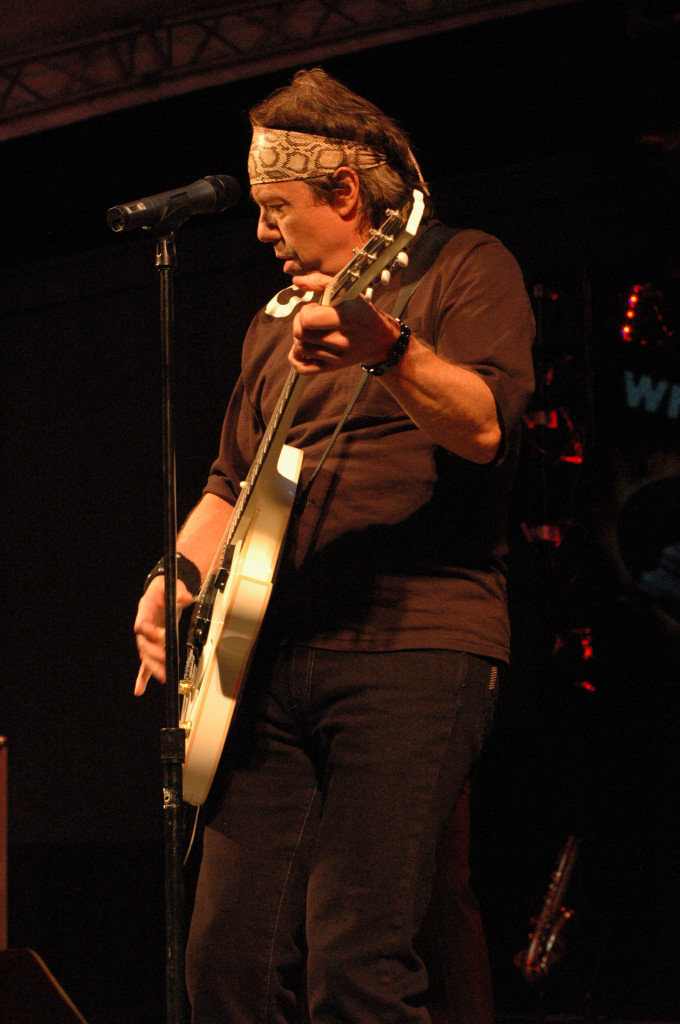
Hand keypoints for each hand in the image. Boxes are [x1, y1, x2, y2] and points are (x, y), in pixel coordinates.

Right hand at [133, 575, 194, 693]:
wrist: (163, 590)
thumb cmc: (166, 588)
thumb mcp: (174, 586)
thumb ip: (180, 593)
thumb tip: (186, 598)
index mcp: (145, 610)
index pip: (142, 623)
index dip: (150, 631)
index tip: (161, 635)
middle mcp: (143, 625)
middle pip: (143, 643)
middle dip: (153, 653)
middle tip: (165, 659)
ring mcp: (146, 636)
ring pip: (145, 655)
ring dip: (152, 668)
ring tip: (163, 677)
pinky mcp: (152, 644)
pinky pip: (145, 662)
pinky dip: (142, 676)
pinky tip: (140, 689)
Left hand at [289, 272, 400, 373]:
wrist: (381, 339)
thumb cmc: (362, 312)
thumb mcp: (348, 292)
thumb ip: (321, 282)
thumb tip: (297, 280)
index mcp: (345, 319)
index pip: (307, 319)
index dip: (305, 312)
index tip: (315, 309)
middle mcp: (341, 340)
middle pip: (300, 334)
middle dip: (300, 323)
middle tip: (311, 320)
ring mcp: (336, 357)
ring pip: (300, 349)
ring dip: (300, 338)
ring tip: (311, 332)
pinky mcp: (332, 368)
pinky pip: (303, 368)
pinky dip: (296, 358)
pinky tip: (302, 348)